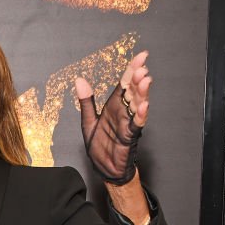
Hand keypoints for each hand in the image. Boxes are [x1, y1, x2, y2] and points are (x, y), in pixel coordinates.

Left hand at [75, 51, 150, 182]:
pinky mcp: (129, 136)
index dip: (132, 69)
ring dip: (142, 93)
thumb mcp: (88, 121)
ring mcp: (128, 123)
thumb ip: (86, 101)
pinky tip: (144, 105)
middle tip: (142, 67)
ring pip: (138, 104)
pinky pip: (136, 125)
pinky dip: (140, 115)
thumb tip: (79, 80)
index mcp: (114, 106)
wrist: (104, 169)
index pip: (125, 83)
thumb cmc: (99, 146)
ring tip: (146, 80)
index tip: (142, 55)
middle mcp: (123, 112)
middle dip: (138, 78)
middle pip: (133, 91)